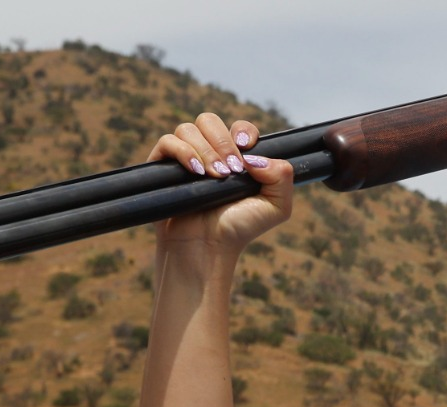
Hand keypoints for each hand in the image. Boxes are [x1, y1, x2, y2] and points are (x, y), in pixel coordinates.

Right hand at [148, 113, 293, 251]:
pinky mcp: (163, 167)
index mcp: (235, 157)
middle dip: (222, 142)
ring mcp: (184, 158)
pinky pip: (167, 141)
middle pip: (209, 120)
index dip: (243, 131)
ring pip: (188, 129)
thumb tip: (256, 155)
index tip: (246, 147)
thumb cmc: (239, 228)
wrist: (208, 246)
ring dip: (204, 150)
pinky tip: (196, 172)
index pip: (238, 127)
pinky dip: (183, 152)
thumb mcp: (277, 206)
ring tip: (213, 178)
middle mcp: (209, 153)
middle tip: (230, 171)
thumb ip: (283, 176)